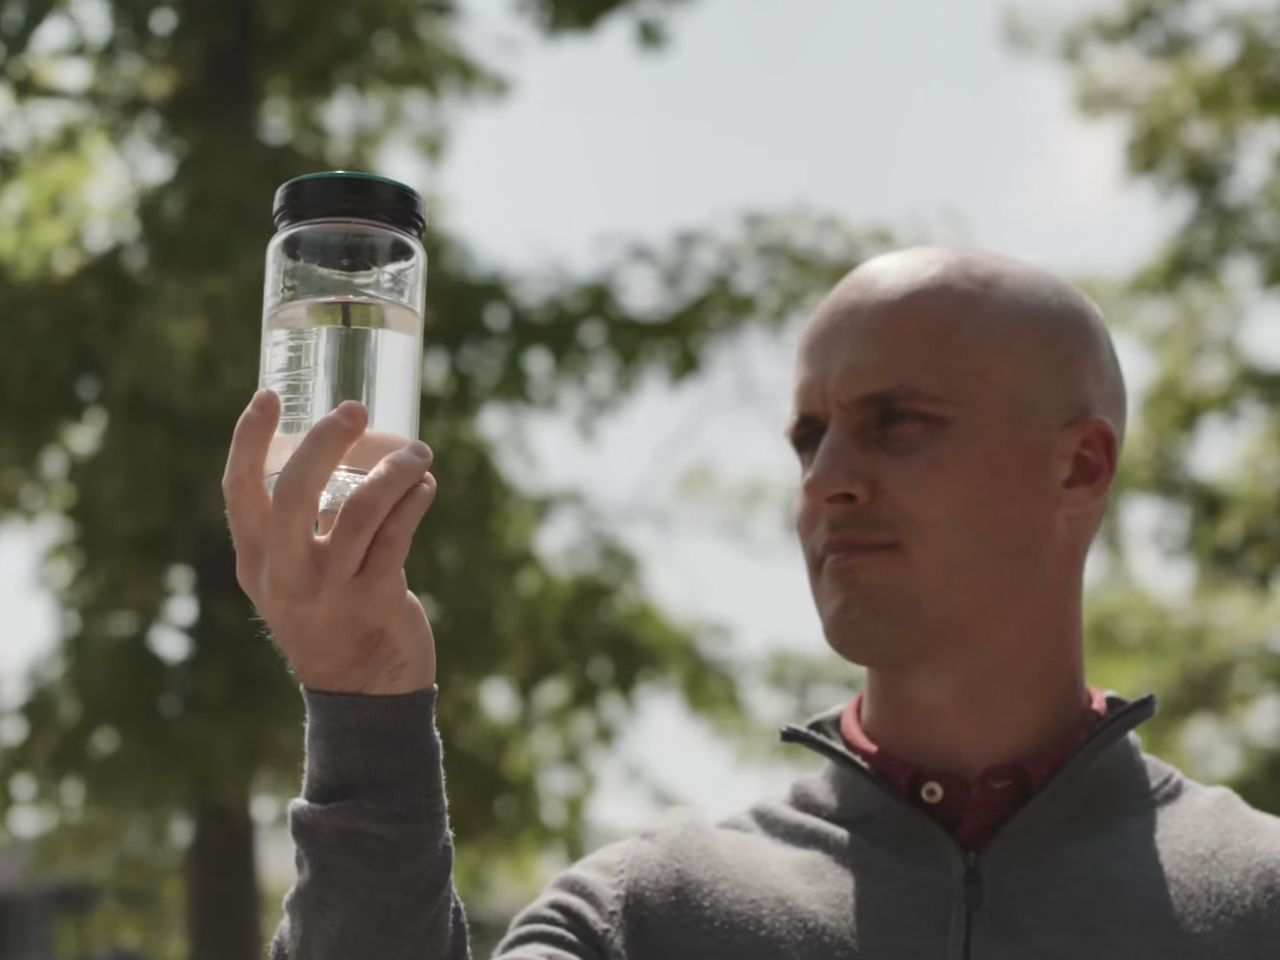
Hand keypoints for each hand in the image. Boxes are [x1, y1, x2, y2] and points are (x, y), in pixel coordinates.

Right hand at [222, 390, 436, 694]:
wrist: (362, 692)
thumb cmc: (330, 614)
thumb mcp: (293, 578)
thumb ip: (301, 527)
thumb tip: (335, 452)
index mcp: (255, 561)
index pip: (238, 490)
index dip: (249, 440)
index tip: (268, 395)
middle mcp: (284, 575)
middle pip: (294, 492)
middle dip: (325, 442)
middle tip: (355, 409)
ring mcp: (329, 590)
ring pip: (359, 512)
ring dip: (393, 472)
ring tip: (418, 452)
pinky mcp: (375, 600)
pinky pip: (397, 537)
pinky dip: (414, 503)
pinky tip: (426, 485)